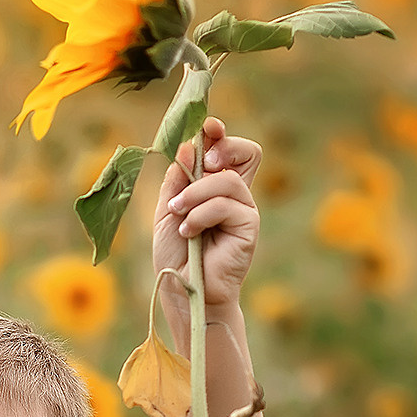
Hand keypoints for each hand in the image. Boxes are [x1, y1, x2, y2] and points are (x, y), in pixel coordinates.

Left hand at [151, 116, 261, 308]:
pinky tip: (189, 232)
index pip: (228, 149)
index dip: (220, 133)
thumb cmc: (175, 254)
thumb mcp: (167, 209)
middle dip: (223, 149)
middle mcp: (235, 195)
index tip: (206, 126)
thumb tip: (188, 146)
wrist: (182, 290)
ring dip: (196, 194)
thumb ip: (177, 179)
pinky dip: (202, 214)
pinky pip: (227, 204)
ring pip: (228, 179)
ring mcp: (244, 210)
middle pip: (248, 151)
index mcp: (215, 187)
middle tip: (203, 164)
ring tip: (179, 215)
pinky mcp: (249, 227)